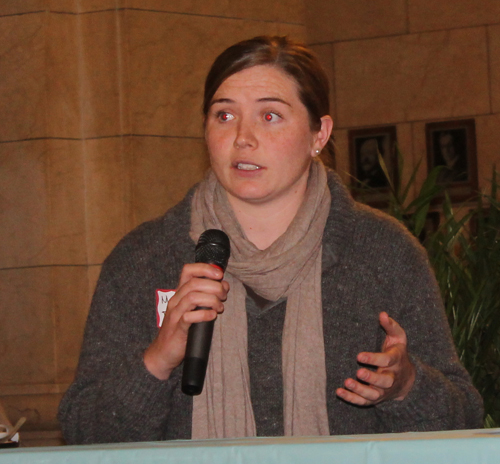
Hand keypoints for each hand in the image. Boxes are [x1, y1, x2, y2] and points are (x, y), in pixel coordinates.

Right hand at [143, 263, 228, 379]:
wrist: (163, 353)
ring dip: (211, 299)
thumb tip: (223, 286)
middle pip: (194, 283)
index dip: (205, 268)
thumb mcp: (193, 309)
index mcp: (180, 293)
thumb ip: (205, 297)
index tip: (219, 274)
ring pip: (192, 297)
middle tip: (223, 295)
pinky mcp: (177, 329)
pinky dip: (203, 314)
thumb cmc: (181, 330)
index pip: (188, 271)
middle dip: (213, 286)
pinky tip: (212, 316)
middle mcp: (176, 300)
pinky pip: (188, 317)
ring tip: (220, 307)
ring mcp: (175, 314)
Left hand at [336, 311, 415, 405]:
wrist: (407, 379)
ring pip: (374, 395)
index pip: (387, 361)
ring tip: (347, 382)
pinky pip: (364, 402)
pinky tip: (340, 392)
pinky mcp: (375, 399)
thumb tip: (382, 314)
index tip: (359, 356)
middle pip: (384, 382)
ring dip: (360, 390)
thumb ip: (391, 326)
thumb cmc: (397, 352)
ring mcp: (383, 390)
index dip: (374, 359)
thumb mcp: (398, 338)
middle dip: (371, 378)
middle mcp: (391, 378)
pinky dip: (352, 399)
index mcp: (396, 361)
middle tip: (358, 372)